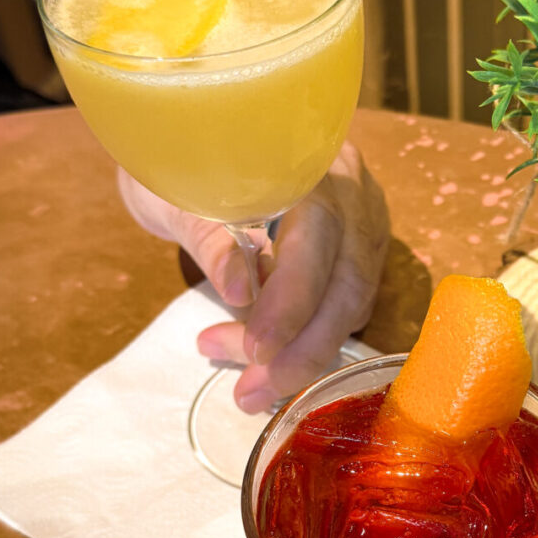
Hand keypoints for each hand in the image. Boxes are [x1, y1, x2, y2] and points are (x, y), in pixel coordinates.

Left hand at [119, 143, 389, 410]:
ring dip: (303, 354)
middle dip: (302, 347)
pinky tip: (265, 362)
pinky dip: (307, 344)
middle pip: (347, 282)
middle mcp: (350, 192)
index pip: (319, 233)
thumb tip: (239, 290)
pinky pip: (345, 310)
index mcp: (307, 162)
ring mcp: (363, 225)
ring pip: (351, 304)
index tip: (256, 346)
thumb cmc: (178, 164)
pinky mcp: (358, 256)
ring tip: (247, 385)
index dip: (293, 297)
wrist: (196, 147)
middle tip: (250, 391)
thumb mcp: (175, 193)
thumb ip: (207, 234)